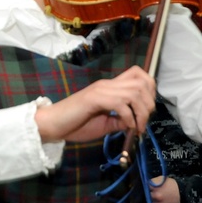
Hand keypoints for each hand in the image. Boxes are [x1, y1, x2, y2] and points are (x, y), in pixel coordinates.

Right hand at [35, 65, 155, 142]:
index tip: (147, 111)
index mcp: (110, 87)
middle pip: (142, 82)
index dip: (149, 90)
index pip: (138, 74)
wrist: (52, 125)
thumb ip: (120, 121)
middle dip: (149, 104)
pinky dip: (129, 117)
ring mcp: (101, 90)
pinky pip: (120, 103)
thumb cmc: (75, 125)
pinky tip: (126, 127)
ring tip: (137, 127)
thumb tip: (136, 122)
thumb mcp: (104, 125)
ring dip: (141, 112)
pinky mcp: (94, 99)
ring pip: (135, 91)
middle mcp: (107, 84)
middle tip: (143, 123)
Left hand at [148, 176, 181, 202]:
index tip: (148, 188)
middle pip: (147, 196)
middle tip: (151, 194)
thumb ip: (154, 181)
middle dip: (149, 194)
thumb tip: (146, 183)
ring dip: (151, 202)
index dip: (147, 187)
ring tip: (155, 200)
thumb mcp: (164, 179)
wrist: (185, 195)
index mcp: (156, 187)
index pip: (146, 187)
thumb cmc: (174, 186)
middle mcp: (156, 196)